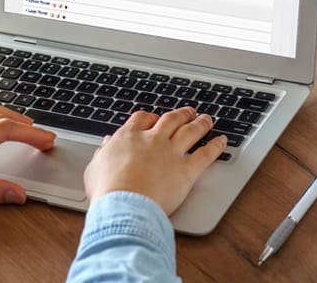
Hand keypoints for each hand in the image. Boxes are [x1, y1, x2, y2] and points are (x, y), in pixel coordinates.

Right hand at [84, 107, 225, 214]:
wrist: (124, 205)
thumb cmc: (107, 190)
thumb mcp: (95, 167)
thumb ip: (103, 152)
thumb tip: (107, 144)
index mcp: (129, 137)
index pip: (142, 118)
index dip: (151, 117)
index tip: (155, 119)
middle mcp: (152, 140)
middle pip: (170, 120)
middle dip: (181, 114)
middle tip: (188, 112)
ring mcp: (171, 153)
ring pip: (190, 131)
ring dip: (200, 123)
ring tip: (206, 119)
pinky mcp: (186, 171)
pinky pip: (206, 154)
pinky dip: (216, 146)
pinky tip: (222, 141)